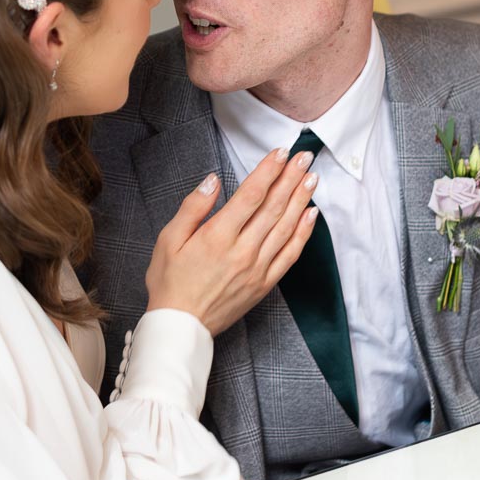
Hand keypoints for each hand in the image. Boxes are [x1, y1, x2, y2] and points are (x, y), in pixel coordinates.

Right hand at [143, 148, 319, 335]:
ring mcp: (257, 268)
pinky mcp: (265, 283)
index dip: (268, 171)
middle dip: (290, 178)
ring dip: (301, 199)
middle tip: (304, 157)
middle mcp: (242, 250)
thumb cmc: (170, 283)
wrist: (181, 326)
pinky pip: (290, 254)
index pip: (250, 195)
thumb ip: (192, 208)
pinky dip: (303, 233)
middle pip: (273, 206)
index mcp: (217, 236)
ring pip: (286, 227)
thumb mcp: (169, 240)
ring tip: (311, 177)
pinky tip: (311, 214)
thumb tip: (212, 181)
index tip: (281, 153)